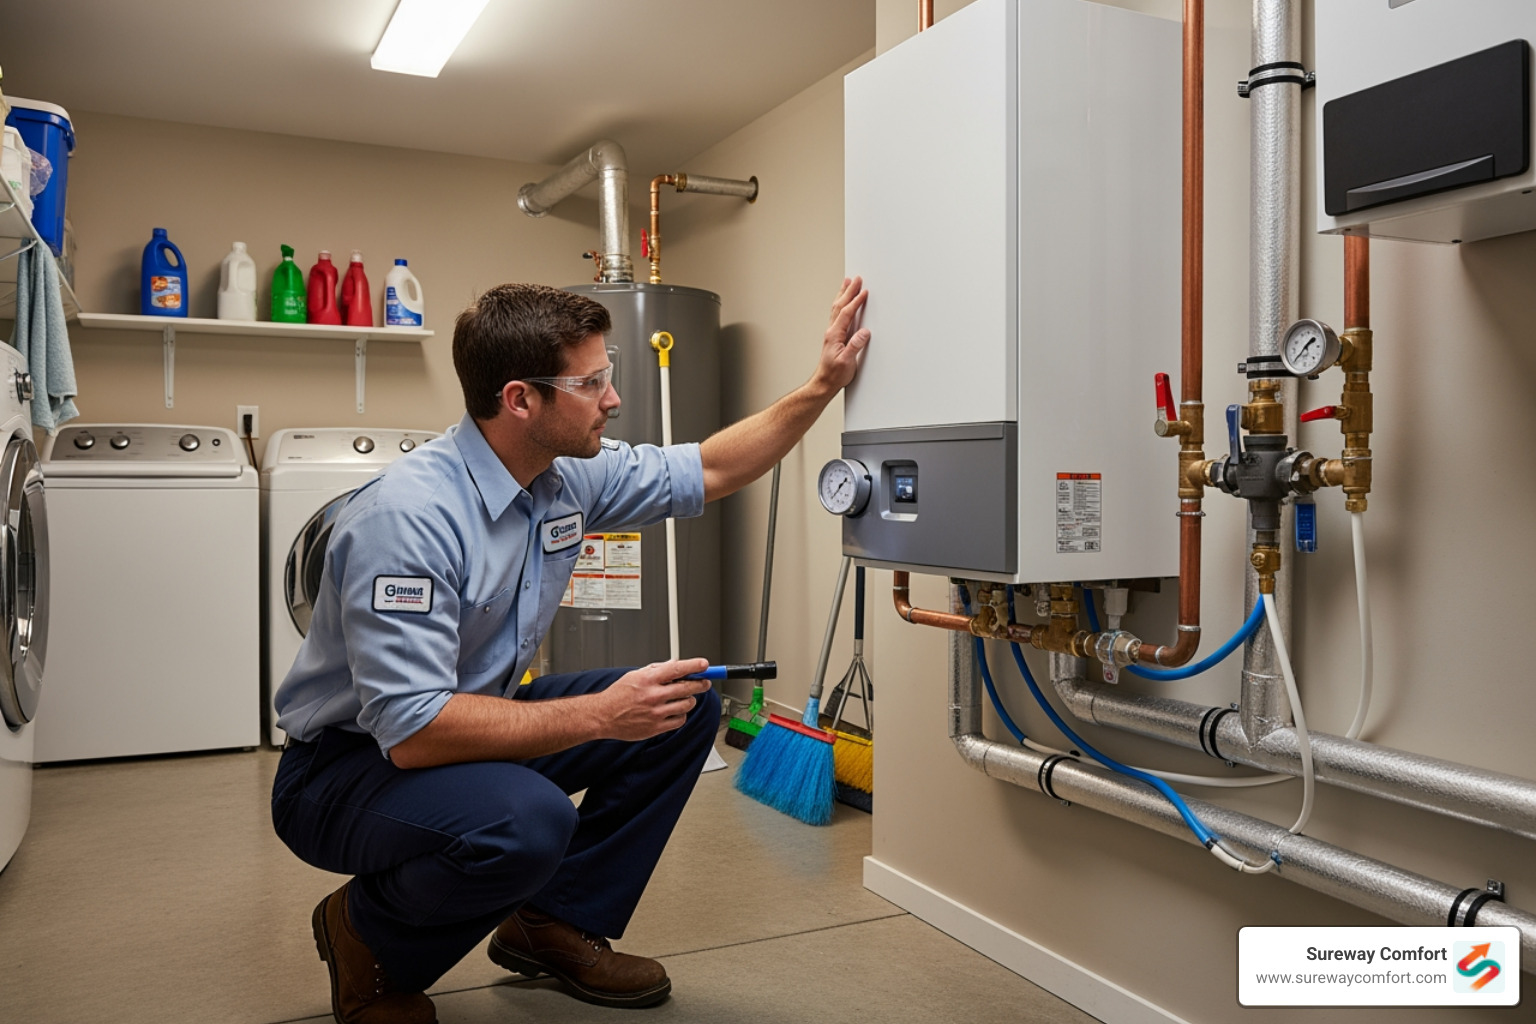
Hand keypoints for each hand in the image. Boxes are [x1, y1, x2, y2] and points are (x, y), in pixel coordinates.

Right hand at [598, 659, 711, 741]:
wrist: (603, 716)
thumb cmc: (618, 695)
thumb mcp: (635, 675)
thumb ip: (656, 670)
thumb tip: (675, 664)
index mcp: (647, 680)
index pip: (677, 669)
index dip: (694, 665)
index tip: (704, 664)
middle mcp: (653, 695)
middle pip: (687, 688)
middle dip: (700, 683)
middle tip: (704, 682)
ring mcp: (655, 713)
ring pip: (687, 705)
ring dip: (689, 700)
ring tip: (685, 698)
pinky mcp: (656, 727)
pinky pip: (680, 720)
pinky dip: (681, 715)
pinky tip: (675, 711)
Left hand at [813, 276, 871, 392]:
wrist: (825, 383)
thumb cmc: (835, 374)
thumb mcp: (847, 361)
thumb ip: (855, 346)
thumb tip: (864, 332)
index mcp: (835, 334)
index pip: (847, 313)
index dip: (855, 301)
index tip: (863, 291)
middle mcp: (832, 331)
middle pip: (840, 306)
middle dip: (848, 291)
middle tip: (855, 279)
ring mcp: (833, 333)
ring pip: (837, 308)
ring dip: (843, 294)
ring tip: (847, 283)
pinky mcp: (835, 337)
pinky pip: (838, 315)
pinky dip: (842, 305)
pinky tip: (844, 303)